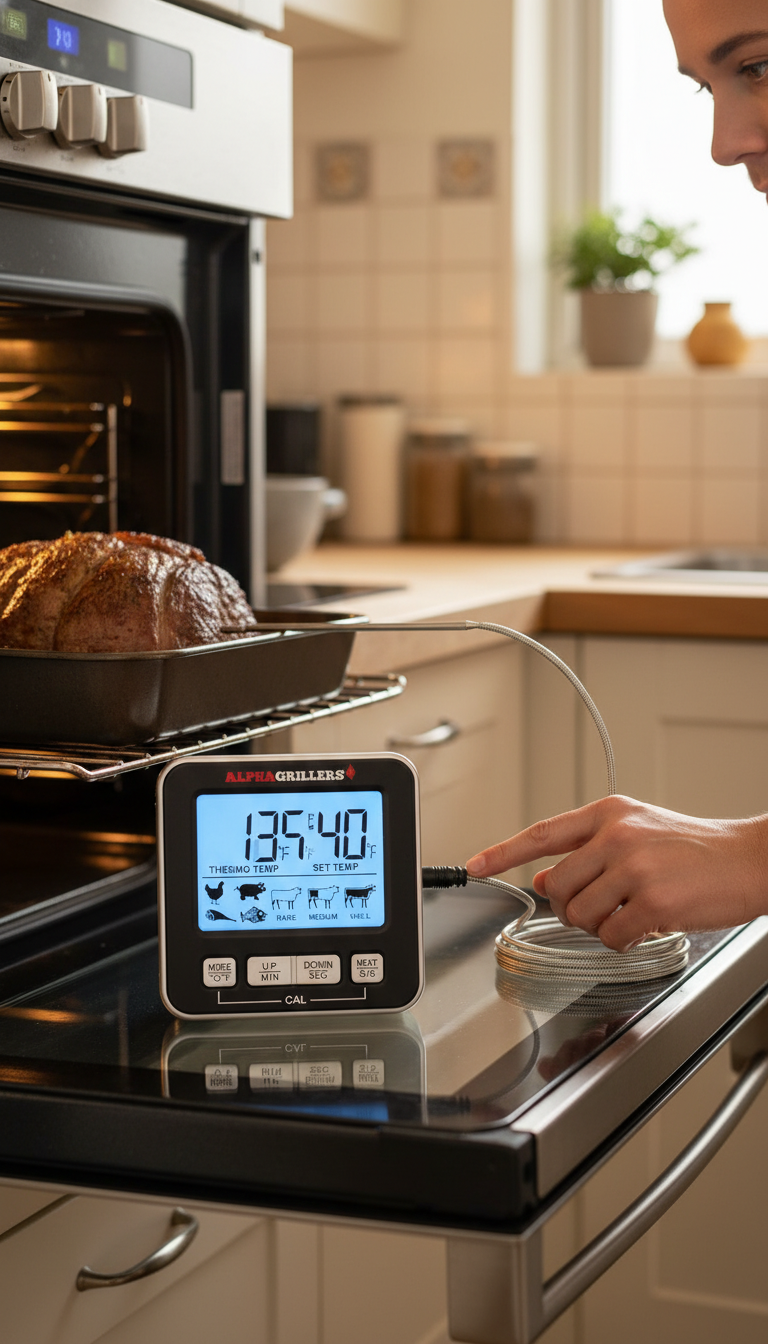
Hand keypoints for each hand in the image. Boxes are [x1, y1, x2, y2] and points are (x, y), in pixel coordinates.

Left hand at [466, 796, 767, 952]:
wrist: (751, 860)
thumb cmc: (696, 850)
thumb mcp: (638, 834)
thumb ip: (590, 852)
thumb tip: (545, 879)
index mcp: (608, 813)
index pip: (542, 834)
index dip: (502, 852)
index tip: (474, 866)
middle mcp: (615, 835)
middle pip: (558, 888)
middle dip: (576, 908)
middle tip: (609, 906)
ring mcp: (633, 867)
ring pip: (581, 915)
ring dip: (602, 926)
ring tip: (635, 911)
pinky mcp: (651, 900)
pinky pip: (610, 936)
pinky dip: (624, 941)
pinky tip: (647, 926)